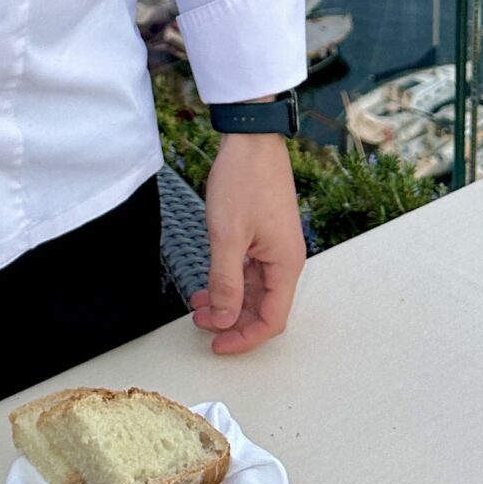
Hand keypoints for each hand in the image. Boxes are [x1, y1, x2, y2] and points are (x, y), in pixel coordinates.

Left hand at [190, 132, 305, 354]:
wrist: (250, 139)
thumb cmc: (243, 181)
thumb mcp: (227, 236)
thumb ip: (226, 283)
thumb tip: (225, 319)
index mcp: (286, 265)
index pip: (272, 320)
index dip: (244, 338)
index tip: (217, 345)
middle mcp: (285, 260)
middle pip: (264, 308)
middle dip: (232, 321)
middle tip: (200, 324)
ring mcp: (275, 248)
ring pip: (254, 291)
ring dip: (227, 302)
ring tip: (196, 305)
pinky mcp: (263, 236)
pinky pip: (249, 271)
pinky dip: (228, 282)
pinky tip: (206, 283)